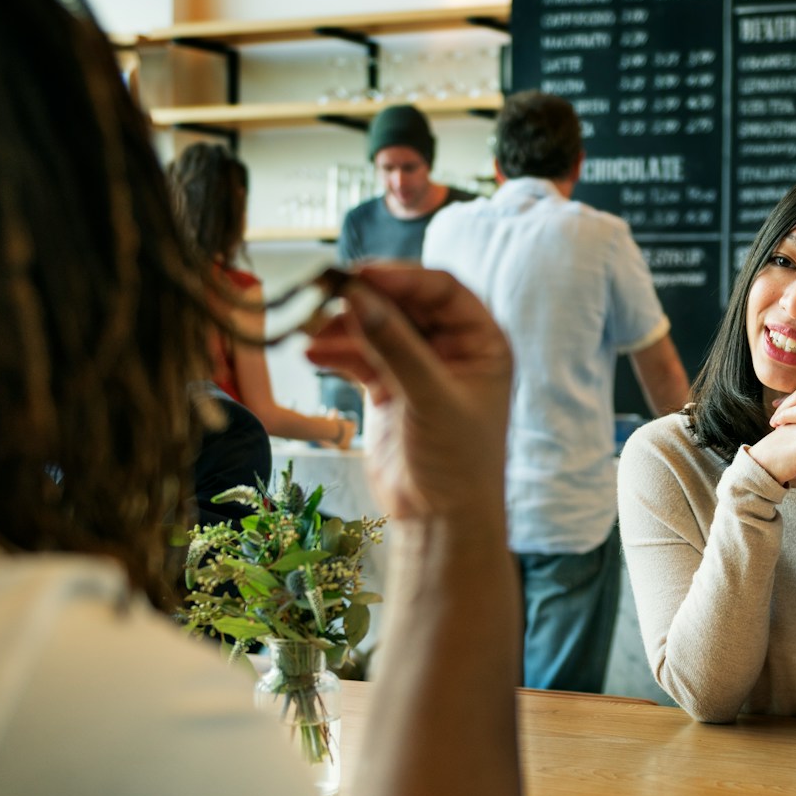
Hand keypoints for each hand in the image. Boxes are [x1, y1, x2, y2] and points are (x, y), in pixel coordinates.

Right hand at [304, 264, 511, 522]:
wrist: (439, 520)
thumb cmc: (457, 463)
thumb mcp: (430, 397)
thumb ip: (394, 345)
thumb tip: (357, 296)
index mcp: (482, 342)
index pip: (443, 290)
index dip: (403, 277)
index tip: (362, 274)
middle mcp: (453, 348)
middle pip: (405, 304)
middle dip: (366, 300)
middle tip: (327, 292)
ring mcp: (418, 367)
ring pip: (377, 329)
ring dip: (344, 328)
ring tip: (314, 334)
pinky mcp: (389, 388)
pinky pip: (360, 356)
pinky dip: (337, 354)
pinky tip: (313, 355)